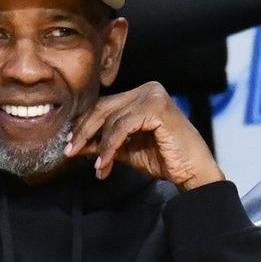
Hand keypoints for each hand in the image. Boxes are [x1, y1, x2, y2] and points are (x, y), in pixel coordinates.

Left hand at [64, 82, 224, 189]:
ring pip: (111, 119)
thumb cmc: (164, 159)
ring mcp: (153, 96)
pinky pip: (123, 127)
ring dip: (99, 146)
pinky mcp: (157, 108)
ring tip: (97, 167)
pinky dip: (110, 147)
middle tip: (70, 151)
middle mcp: (147, 89)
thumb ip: (103, 143)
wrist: (191, 172)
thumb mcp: (126, 150)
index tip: (69, 145)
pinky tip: (105, 164)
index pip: (103, 106)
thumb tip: (76, 143)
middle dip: (83, 131)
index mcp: (140, 95)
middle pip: (103, 108)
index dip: (84, 125)